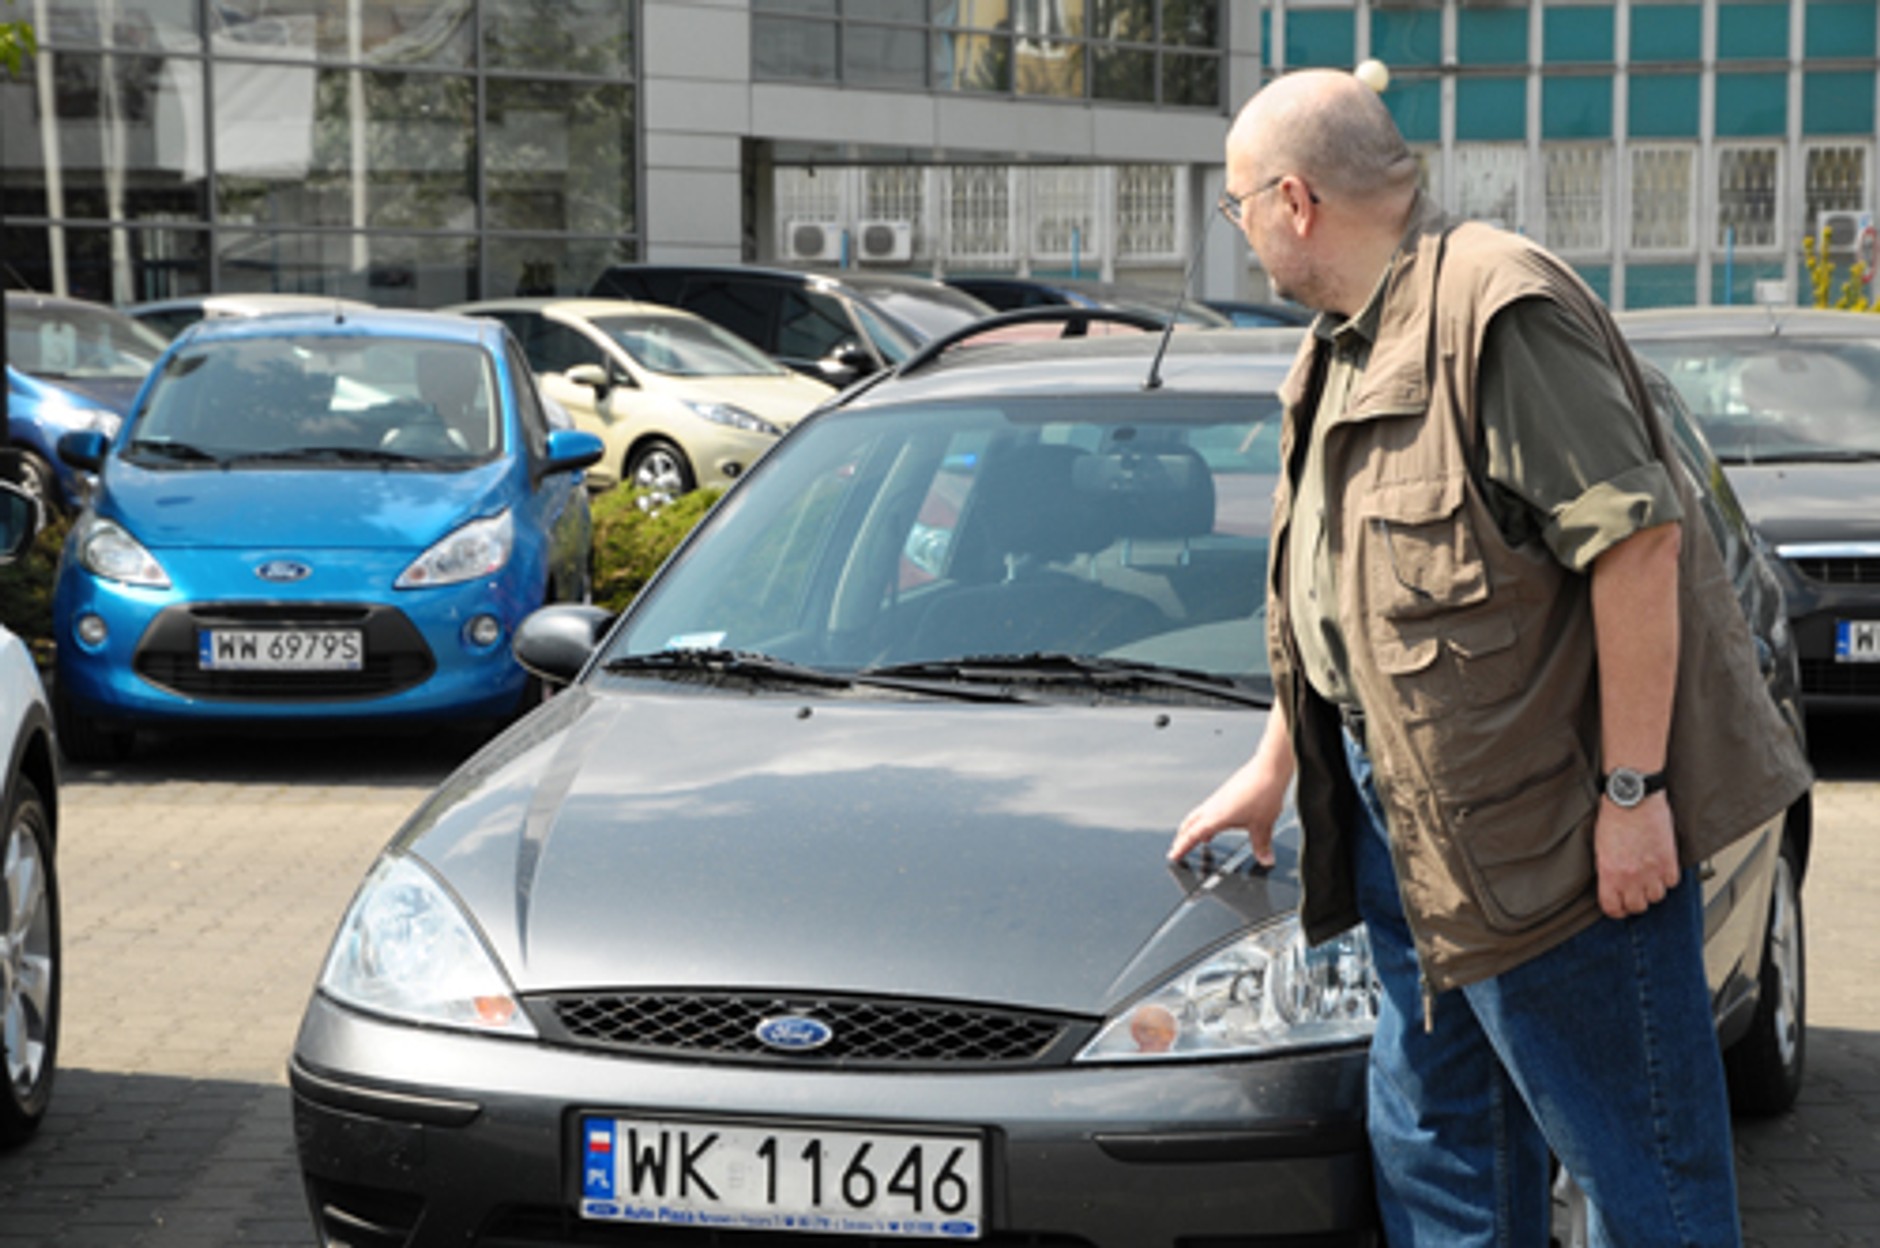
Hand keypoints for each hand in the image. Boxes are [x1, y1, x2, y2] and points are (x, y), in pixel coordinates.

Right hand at [1167, 759, 1285, 867]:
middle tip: (1178, 847)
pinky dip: (1207, 818)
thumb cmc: (1262, 791)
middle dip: (1182, 837)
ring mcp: (1219, 798)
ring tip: (1198, 838)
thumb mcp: (1262, 825)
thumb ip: (1262, 845)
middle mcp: (1213, 806)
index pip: (1192, 836)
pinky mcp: (1226, 792)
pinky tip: (1219, 821)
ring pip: (1198, 814)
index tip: (1173, 856)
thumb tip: (1265, 860)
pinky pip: (1209, 808)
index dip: (1181, 848)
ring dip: (1193, 827)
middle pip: (1189, 824)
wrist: (1269, 768)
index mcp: (1215, 817)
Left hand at [1593, 795, 1680, 917]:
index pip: (1612, 907)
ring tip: (1648, 879)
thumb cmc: (1614, 817)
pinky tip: (1661, 869)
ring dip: (1652, 890)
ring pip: (1656, 897)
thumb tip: (1611, 884)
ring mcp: (1652, 871)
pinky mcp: (1669, 862)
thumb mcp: (1600, 848)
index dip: (1615, 910)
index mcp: (1609, 874)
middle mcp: (1631, 877)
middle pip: (1637, 906)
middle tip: (1634, 893)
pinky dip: (1667, 878)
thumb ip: (1607, 871)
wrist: (1633, 799)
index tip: (1618, 906)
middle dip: (1634, 901)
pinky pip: (1672, 883)